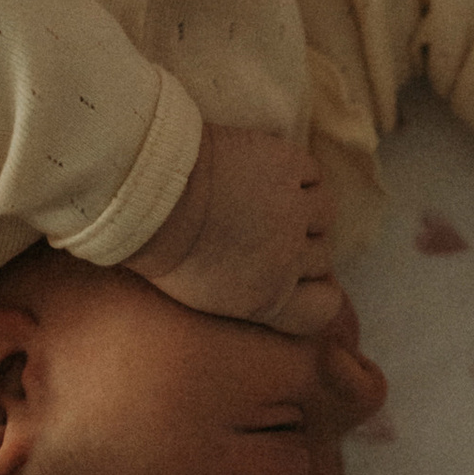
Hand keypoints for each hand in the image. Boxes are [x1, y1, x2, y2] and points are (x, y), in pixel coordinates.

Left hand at [128, 124, 345, 334]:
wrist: (149, 194)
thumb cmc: (164, 249)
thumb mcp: (208, 297)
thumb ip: (254, 297)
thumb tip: (279, 286)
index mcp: (268, 300)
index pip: (325, 308)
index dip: (315, 290)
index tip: (299, 276)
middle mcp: (290, 259)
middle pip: (323, 257)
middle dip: (300, 245)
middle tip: (265, 230)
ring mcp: (293, 210)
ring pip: (325, 212)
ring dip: (303, 206)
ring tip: (267, 197)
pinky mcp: (289, 166)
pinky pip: (312, 172)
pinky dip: (296, 171)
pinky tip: (267, 171)